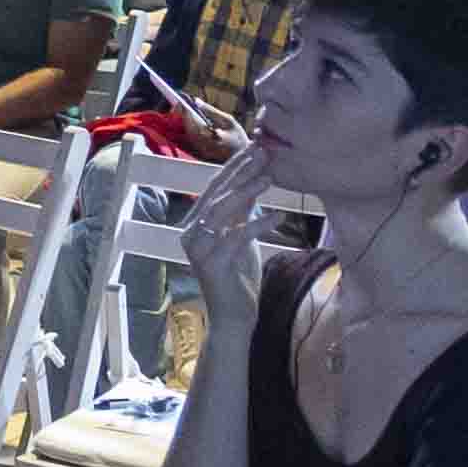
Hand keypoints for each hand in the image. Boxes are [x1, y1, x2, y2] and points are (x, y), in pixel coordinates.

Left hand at [166, 90, 242, 164]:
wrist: (243, 156)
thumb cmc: (238, 137)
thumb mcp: (228, 120)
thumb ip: (211, 111)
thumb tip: (196, 101)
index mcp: (212, 137)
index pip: (193, 123)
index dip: (185, 112)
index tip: (181, 102)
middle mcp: (205, 146)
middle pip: (188, 129)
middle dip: (184, 116)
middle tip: (181, 105)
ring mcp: (202, 151)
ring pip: (188, 135)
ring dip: (186, 123)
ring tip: (185, 111)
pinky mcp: (202, 154)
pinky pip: (191, 140)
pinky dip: (190, 130)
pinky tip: (191, 122)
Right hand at [179, 138, 283, 325]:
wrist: (234, 317)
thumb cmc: (238, 276)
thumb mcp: (241, 237)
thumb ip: (243, 212)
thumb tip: (254, 179)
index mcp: (194, 224)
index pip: (214, 188)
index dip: (234, 168)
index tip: (255, 149)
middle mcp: (190, 234)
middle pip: (217, 195)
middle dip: (241, 173)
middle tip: (263, 154)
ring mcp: (198, 250)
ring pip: (222, 212)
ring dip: (247, 192)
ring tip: (269, 178)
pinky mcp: (212, 265)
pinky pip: (236, 238)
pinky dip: (258, 225)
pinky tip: (277, 216)